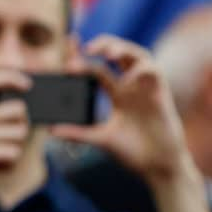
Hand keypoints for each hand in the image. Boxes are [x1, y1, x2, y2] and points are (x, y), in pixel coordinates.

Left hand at [51, 35, 192, 188]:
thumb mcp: (101, 140)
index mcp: (116, 94)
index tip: (68, 54)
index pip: (98, 68)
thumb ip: (78, 133)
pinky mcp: (160, 93)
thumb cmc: (133, 152)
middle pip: (119, 54)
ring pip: (137, 55)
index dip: (84, 58)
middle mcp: (131, 87)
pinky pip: (153, 72)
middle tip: (86, 47)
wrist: (158, 166)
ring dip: (123, 49)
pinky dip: (140, 70)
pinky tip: (126, 79)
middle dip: (104, 44)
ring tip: (106, 53)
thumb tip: (51, 130)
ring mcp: (146, 88)